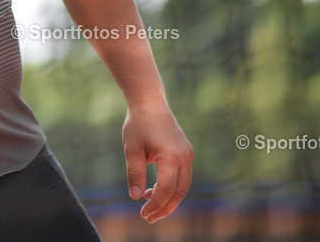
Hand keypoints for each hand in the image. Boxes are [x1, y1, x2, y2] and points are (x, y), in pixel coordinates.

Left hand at [122, 99, 192, 222]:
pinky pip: (182, 176)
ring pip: (183, 186)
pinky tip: (154, 189)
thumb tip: (134, 196)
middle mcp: (184, 157)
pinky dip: (171, 187)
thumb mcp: (132, 150)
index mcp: (172, 157)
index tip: (143, 213)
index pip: (166, 190)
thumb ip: (134, 174)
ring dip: (168, 199)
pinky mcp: (186, 153)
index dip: (155, 205)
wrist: (149, 102)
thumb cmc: (138, 124)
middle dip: (164, 207)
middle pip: (179, 192)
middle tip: (147, 217)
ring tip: (149, 204)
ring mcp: (188, 155)